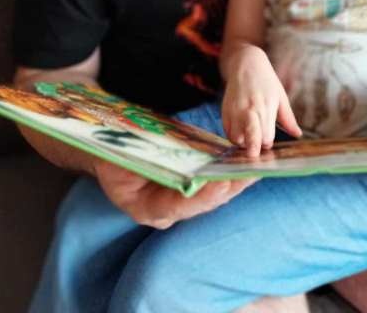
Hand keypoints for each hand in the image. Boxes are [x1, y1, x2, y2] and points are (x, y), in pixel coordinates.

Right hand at [94, 160, 255, 228]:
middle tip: (251, 172)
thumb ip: (141, 165)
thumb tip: (168, 164)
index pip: (181, 205)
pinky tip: (247, 162)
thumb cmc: (113, 156)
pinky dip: (230, 173)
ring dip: (236, 180)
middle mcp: (166, 211)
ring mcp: (177, 201)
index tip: (222, 182)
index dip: (203, 195)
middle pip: (205, 202)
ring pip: (213, 195)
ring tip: (256, 166)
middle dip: (230, 187)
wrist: (109, 155)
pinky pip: (212, 183)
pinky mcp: (187, 188)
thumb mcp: (118, 160)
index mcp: (147, 208)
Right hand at [222, 45, 301, 156]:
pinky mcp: (224, 111)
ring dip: (244, 141)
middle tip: (254, 154)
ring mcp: (235, 111)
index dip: (267, 142)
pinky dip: (234, 135)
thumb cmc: (266, 81)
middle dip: (253, 149)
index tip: (268, 138)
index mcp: (265, 108)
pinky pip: (228, 132)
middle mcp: (249, 111)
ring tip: (249, 135)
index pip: (266, 138)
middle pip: (250, 139)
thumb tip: (298, 134)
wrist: (245, 64)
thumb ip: (288, 119)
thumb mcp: (280, 97)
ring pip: (237, 139)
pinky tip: (241, 130)